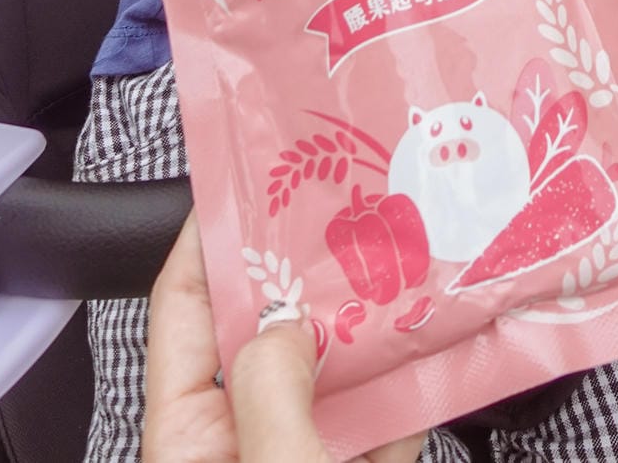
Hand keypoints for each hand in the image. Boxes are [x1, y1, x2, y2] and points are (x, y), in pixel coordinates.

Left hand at [144, 212, 423, 462]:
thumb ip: (273, 390)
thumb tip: (289, 321)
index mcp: (190, 442)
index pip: (183, 313)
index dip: (207, 240)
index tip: (242, 182)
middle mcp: (241, 447)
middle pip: (265, 334)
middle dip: (305, 273)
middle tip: (342, 209)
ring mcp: (302, 461)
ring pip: (330, 376)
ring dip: (369, 326)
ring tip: (400, 265)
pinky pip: (381, 419)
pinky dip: (409, 385)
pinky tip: (433, 347)